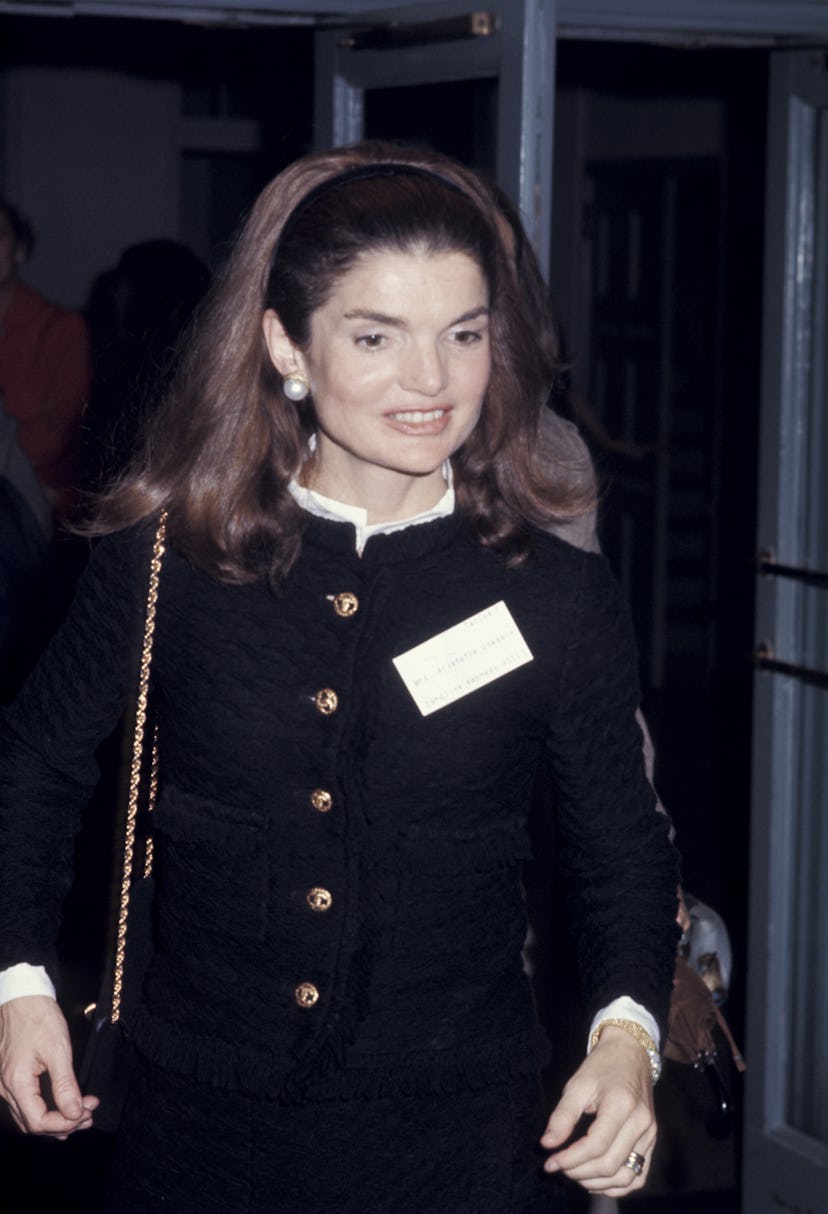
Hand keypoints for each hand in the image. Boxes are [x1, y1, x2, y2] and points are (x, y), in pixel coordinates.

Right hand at [0, 995, 97, 1137]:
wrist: (22, 996)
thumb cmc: (38, 1018)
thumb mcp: (58, 1050)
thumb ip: (65, 1085)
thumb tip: (74, 1113)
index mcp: (16, 1083)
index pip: (38, 1122)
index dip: (64, 1123)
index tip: (86, 1113)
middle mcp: (6, 1088)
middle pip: (32, 1123)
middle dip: (63, 1123)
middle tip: (89, 1114)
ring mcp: (6, 1083)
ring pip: (27, 1115)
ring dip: (54, 1119)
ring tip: (80, 1114)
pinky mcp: (10, 1075)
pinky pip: (25, 1102)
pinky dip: (44, 1108)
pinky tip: (60, 1106)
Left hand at [540, 1026, 655, 1195]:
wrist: (630, 1053)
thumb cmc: (601, 1067)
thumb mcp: (577, 1084)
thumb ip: (562, 1116)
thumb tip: (547, 1145)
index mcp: (621, 1104)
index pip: (596, 1146)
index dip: (571, 1159)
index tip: (550, 1163)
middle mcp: (641, 1123)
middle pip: (610, 1164)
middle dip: (580, 1172)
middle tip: (559, 1167)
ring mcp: (650, 1134)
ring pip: (626, 1176)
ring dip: (597, 1183)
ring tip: (574, 1174)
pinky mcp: (652, 1141)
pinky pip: (639, 1175)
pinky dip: (618, 1185)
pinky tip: (597, 1181)